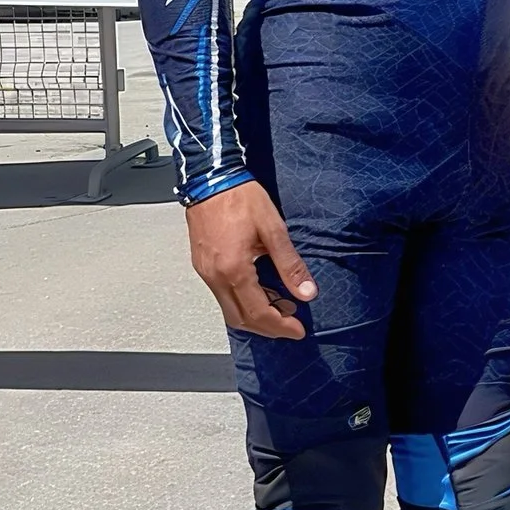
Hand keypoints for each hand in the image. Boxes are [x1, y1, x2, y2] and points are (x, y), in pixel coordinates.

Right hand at [184, 180, 316, 339]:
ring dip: (254, 315)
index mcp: (234, 270)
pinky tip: (260, 291)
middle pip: (240, 319)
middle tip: (290, 324)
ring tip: (280, 306)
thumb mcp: (273, 229)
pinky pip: (222, 296)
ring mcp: (206, 273)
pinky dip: (242, 302)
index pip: (258, 313)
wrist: (211, 179)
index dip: (280, 326)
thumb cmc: (241, 198)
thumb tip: (306, 291)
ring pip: (229, 310)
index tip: (298, 330)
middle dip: (268, 327)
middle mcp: (215, 277)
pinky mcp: (203, 266)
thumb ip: (290, 264)